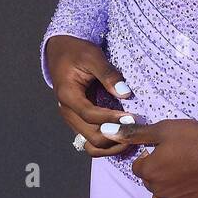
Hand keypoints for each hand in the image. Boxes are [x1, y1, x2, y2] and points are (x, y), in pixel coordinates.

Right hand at [45, 34, 136, 156]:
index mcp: (68, 95)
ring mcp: (73, 119)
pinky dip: (108, 142)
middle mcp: (68, 112)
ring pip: (92, 143)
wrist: (61, 52)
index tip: (131, 118)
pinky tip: (124, 136)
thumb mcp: (92, 56)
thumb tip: (125, 92)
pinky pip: (93, 139)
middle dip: (114, 136)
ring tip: (132, 136)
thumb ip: (108, 74)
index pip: (90, 114)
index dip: (111, 119)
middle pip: (91, 136)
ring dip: (112, 145)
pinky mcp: (80, 121)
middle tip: (136, 129)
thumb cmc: (77, 52)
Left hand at [106, 118, 197, 197]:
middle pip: (149, 183)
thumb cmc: (196, 137)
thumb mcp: (164, 129)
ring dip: (165, 190)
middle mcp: (158, 190)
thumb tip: (107, 131)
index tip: (164, 150)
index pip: (138, 167)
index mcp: (149, 171)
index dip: (150, 157)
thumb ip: (135, 134)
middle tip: (177, 159)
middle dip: (158, 173)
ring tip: (182, 175)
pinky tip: (186, 193)